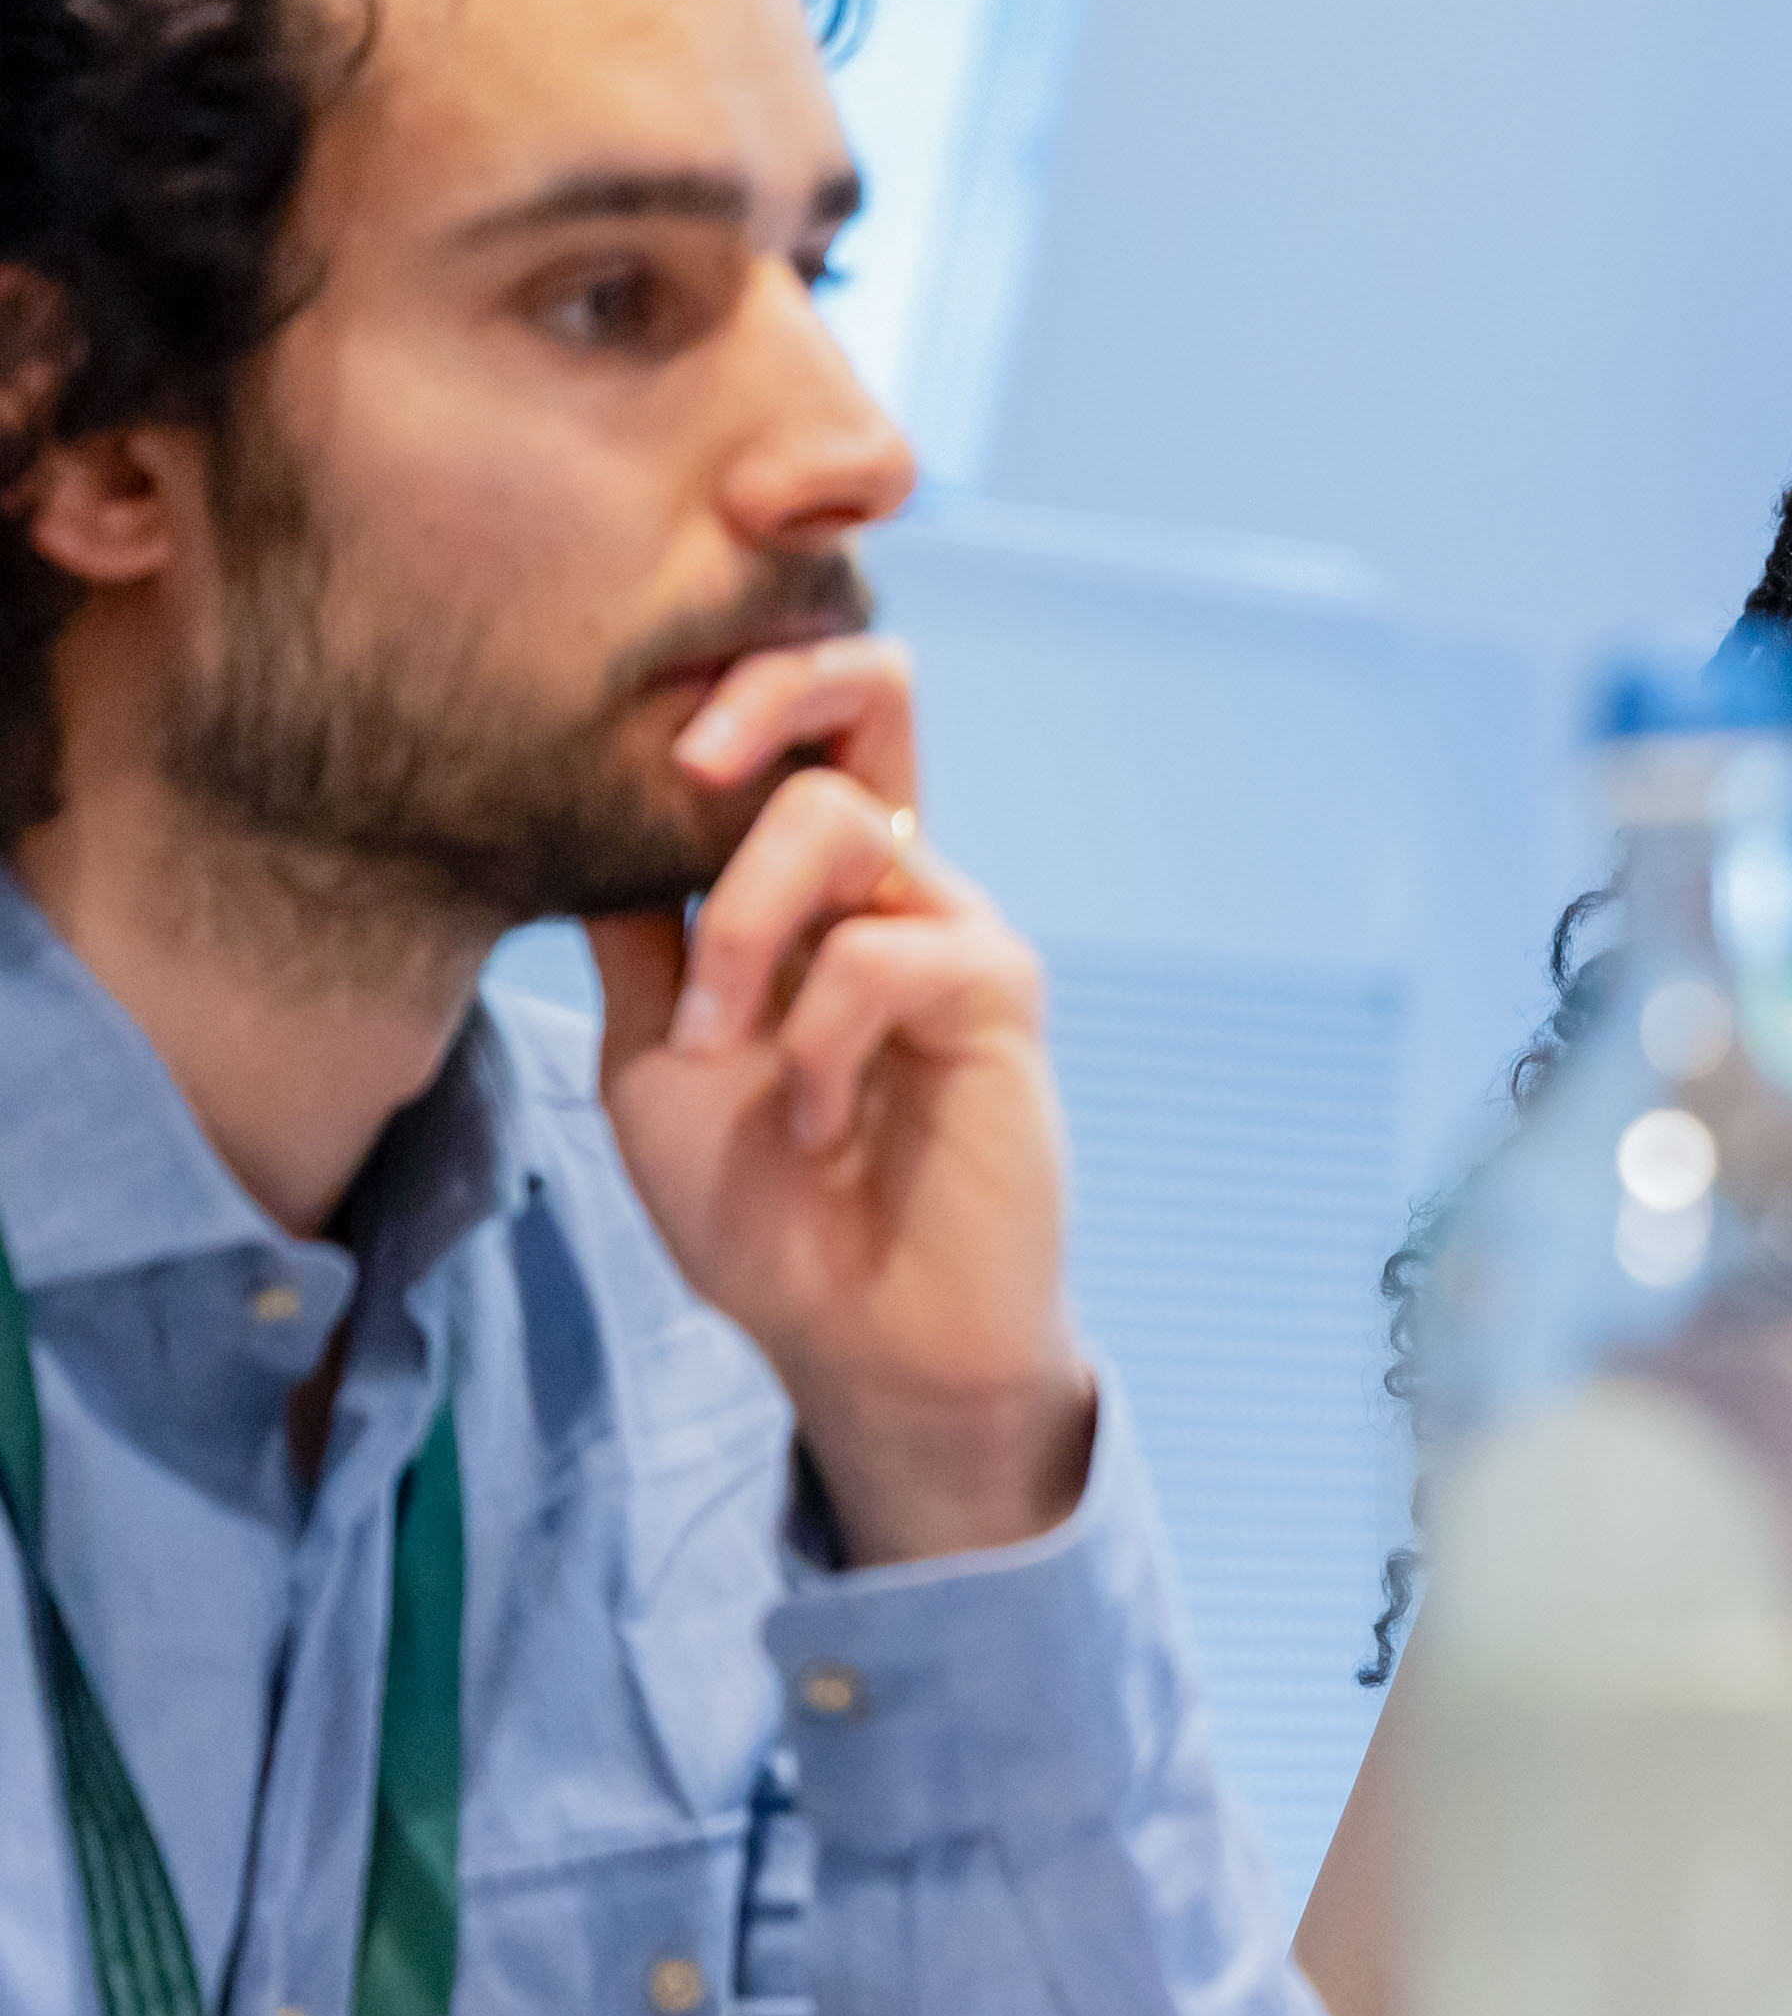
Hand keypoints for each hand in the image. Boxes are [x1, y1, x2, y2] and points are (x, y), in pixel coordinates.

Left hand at [588, 637, 1089, 1563]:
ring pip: (836, 815)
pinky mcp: (1000, 991)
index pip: (802, 717)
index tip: (618, 720)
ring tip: (718, 1047)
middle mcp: (895, 881)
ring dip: (739, 927)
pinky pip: (884, 952)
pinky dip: (817, 1042)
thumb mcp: (654, 1059)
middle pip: (870, 685)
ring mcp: (952, 926)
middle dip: (762, 689)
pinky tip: (813, 1127)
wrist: (861, 1344)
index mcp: (814, 886)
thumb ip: (640, 940)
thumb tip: (566, 805)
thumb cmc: (768, 1214)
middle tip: (678, 760)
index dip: (730, 671)